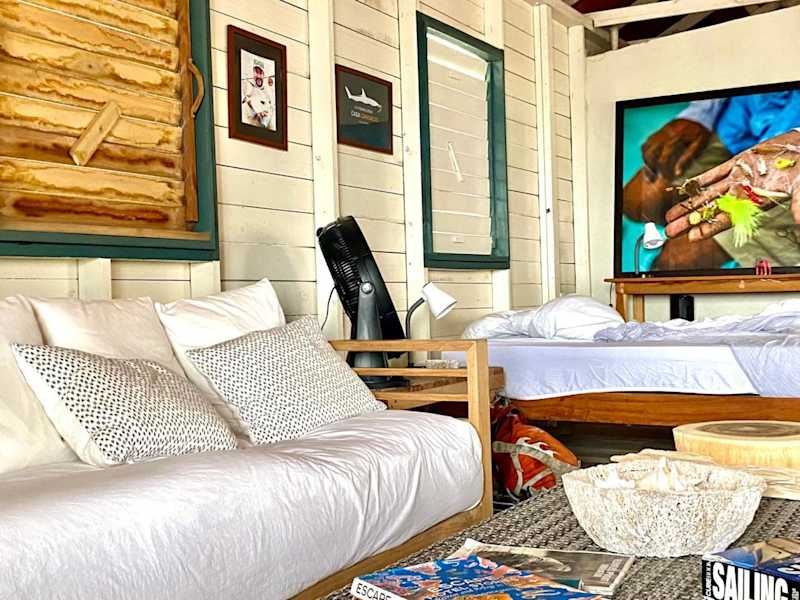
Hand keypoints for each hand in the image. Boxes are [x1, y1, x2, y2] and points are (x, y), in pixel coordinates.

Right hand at [642, 118, 711, 178]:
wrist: (697, 116)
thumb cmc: (700, 133)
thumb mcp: (699, 145)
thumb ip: (687, 158)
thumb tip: (677, 173)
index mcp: (676, 139)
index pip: (663, 158)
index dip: (663, 171)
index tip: (665, 179)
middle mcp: (664, 135)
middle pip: (650, 154)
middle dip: (651, 167)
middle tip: (655, 177)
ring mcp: (659, 134)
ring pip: (646, 149)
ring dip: (647, 162)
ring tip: (652, 171)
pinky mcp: (657, 133)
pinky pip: (646, 144)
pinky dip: (645, 154)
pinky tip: (651, 161)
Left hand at [664, 130, 799, 240]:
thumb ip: (799, 203)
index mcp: (755, 202)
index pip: (727, 219)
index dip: (709, 228)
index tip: (691, 238)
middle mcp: (742, 193)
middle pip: (710, 210)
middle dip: (689, 221)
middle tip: (669, 231)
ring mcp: (738, 178)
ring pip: (707, 194)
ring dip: (688, 205)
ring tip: (669, 217)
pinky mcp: (738, 162)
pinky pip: (713, 174)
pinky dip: (698, 181)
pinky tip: (683, 189)